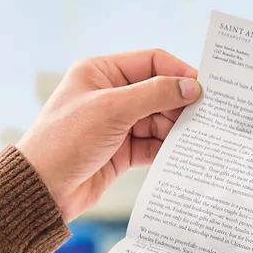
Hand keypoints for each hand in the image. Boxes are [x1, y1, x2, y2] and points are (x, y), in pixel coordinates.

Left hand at [16, 49, 200, 221]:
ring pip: (159, 120)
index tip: (205, 88)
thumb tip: (193, 86)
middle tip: (209, 117)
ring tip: (200, 137)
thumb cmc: (66, 141)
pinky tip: (184, 154)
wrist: (42, 190)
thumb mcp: (112, 110)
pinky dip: (168, 149)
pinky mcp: (121, 151)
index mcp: (101, 72)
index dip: (179, 73)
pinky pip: (153, 145)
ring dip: (177, 129)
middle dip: (181, 105)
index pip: (151, 62)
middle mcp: (110, 95)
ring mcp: (117, 124)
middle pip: (159, 93)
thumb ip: (155, 95)